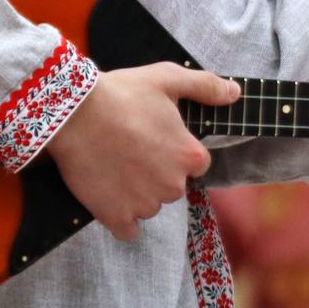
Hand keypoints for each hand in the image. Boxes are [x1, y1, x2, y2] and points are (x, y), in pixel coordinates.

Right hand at [46, 63, 238, 240]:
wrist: (73, 113)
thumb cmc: (122, 93)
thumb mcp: (167, 78)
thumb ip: (205, 86)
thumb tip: (235, 92)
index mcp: (190, 156)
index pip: (195, 163)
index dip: (174, 150)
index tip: (153, 136)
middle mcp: (173, 186)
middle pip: (171, 185)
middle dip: (155, 171)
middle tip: (129, 147)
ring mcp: (145, 205)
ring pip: (150, 205)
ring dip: (136, 192)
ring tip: (113, 163)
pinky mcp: (117, 216)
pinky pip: (128, 229)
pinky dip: (120, 216)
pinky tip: (109, 194)